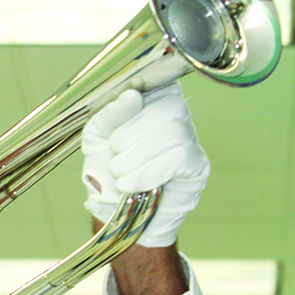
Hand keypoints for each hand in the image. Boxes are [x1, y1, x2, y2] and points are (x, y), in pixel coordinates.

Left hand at [81, 82, 209, 247]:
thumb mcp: (97, 135)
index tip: (113, 123)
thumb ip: (110, 112)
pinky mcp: (197, 167)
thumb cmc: (106, 168)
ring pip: (175, 132)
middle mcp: (177, 116)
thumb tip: (133, 95)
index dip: (135, 101)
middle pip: (169, 107)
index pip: (157, 84)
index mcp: (153, 100)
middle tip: (113, 152)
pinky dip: (150, 171)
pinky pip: (181, 158)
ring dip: (138, 155)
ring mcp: (191, 140)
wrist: (114, 210)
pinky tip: (131, 184)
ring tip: (119, 172)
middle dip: (133, 132)